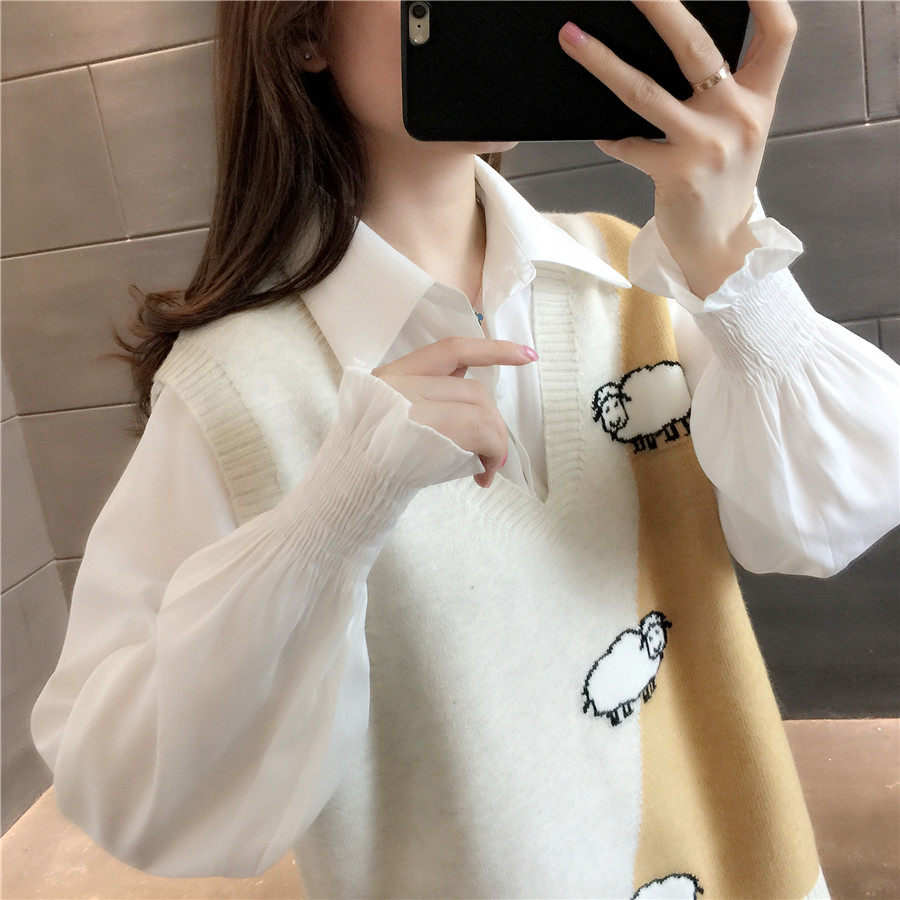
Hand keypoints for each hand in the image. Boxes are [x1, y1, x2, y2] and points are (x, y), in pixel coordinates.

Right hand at [371, 337, 538, 487]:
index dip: (493, 349)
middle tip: (493, 454)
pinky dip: (493, 454)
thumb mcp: (395, 411)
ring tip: (488, 468)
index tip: (527, 355)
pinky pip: (482, 433)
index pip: (453, 348)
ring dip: (495, 442)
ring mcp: (416, 404)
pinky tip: (484, 475)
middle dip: (493, 423)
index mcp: (398, 372)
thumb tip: (478, 399)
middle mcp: (405, 382)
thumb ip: (431, 394)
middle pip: (474, 391)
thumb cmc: (377, 455)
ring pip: (481, 411)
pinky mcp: (432, 429)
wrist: (351, 482)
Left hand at [558, 1, 797, 298]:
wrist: (720, 245)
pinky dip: (611, 137)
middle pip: (697, 47)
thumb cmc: (723, 181)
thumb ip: (722, 91)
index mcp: (760, 98)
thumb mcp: (738, 131)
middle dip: (660, 7)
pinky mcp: (677, 174)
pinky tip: (598, 131)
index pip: (778, 33)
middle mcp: (738, 116)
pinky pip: (629, 145)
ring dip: (603, 63)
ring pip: (646, 92)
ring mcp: (707, 146)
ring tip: (572, 38)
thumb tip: (666, 49)